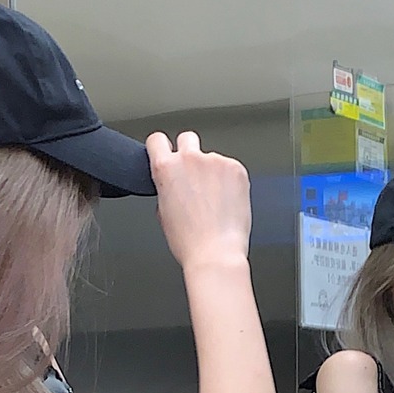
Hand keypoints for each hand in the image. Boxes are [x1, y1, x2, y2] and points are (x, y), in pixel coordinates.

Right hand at [147, 130, 250, 271]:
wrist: (216, 254)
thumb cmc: (190, 242)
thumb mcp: (164, 213)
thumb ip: (167, 188)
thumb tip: (173, 185)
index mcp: (166, 169)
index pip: (157, 140)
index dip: (160, 148)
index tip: (165, 153)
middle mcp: (190, 159)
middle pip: (187, 138)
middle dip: (188, 153)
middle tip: (194, 177)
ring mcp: (215, 161)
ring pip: (212, 158)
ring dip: (213, 173)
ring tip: (215, 201)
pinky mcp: (236, 168)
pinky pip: (230, 168)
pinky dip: (230, 181)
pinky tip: (228, 202)